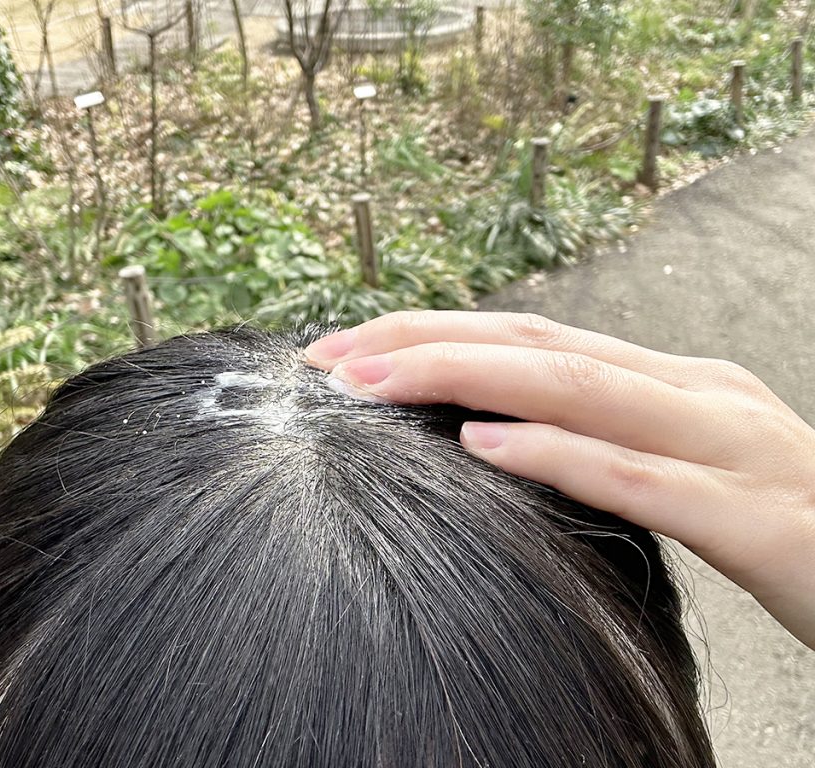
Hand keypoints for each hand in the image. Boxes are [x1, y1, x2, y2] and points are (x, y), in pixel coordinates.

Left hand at [304, 310, 814, 649]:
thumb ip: (611, 441)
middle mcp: (697, 394)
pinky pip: (639, 478)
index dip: (439, 332)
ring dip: (463, 377)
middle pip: (539, 344)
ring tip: (372, 383)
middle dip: (426, 341)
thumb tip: (497, 438)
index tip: (353, 347)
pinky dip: (555, 454)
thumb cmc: (787, 522)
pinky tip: (482, 445)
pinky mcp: (754, 520)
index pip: (536, 336)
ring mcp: (729, 447)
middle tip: (332, 356)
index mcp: (676, 383)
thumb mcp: (692, 463)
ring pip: (578, 388)